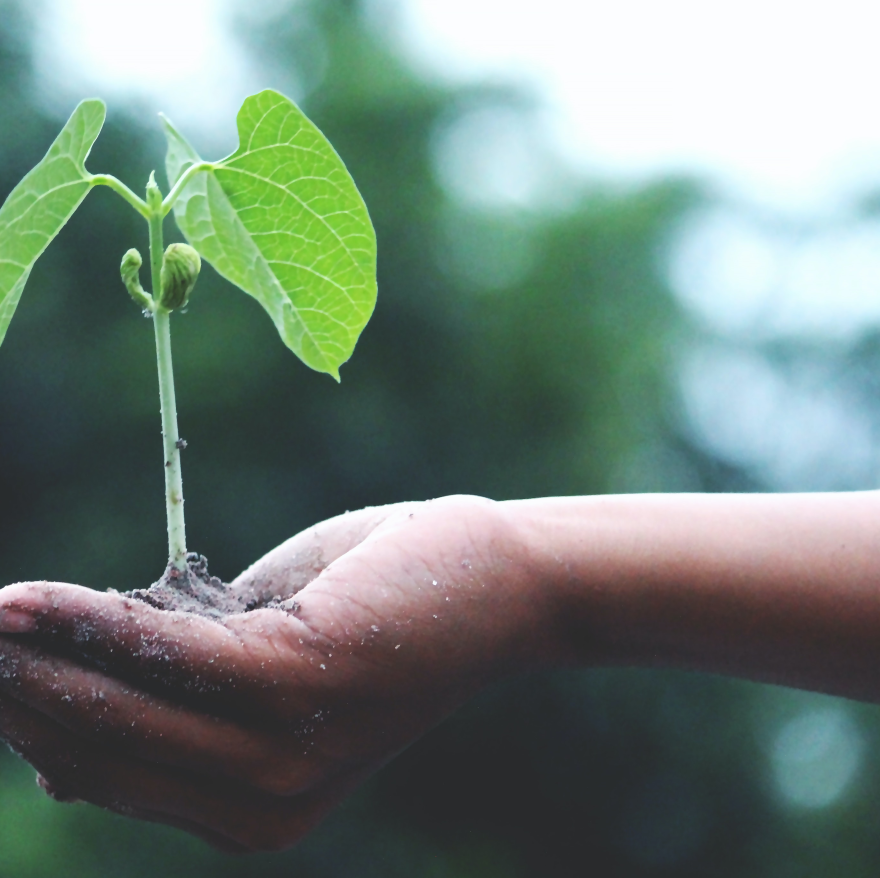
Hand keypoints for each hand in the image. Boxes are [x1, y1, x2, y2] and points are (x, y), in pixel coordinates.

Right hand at [0, 496, 549, 851]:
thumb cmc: (379, 606)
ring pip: (120, 713)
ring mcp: (283, 753)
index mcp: (253, 803)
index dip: (35, 723)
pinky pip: (165, 658)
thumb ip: (182, 687)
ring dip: (34, 663)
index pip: (108, 773)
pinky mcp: (300, 685)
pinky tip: (21, 603)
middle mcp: (263, 802)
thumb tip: (71, 709)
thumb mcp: (268, 654)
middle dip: (18, 695)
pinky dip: (88, 626)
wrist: (495, 584)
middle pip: (99, 752)